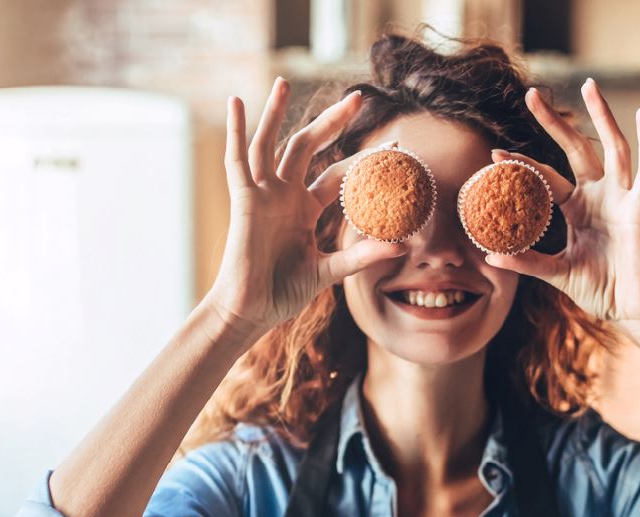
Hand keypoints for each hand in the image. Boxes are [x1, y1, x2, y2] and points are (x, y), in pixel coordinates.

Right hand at [206, 78, 407, 337]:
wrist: (251, 311)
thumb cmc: (284, 293)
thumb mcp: (329, 271)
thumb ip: (361, 256)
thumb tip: (403, 247)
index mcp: (305, 209)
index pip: (339, 175)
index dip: (364, 160)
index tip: (396, 147)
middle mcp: (284, 195)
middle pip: (309, 147)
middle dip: (332, 122)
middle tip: (358, 97)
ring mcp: (263, 195)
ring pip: (271, 144)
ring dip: (276, 112)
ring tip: (284, 82)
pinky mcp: (244, 201)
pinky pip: (238, 160)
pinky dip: (236, 131)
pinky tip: (236, 103)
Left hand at [483, 79, 639, 340]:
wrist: (633, 311)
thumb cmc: (600, 290)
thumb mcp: (557, 273)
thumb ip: (527, 262)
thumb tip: (489, 255)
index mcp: (577, 209)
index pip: (545, 178)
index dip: (521, 165)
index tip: (493, 153)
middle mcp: (599, 197)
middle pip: (576, 149)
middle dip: (555, 122)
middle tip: (531, 95)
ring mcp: (621, 199)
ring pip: (612, 147)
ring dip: (602, 116)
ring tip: (590, 85)